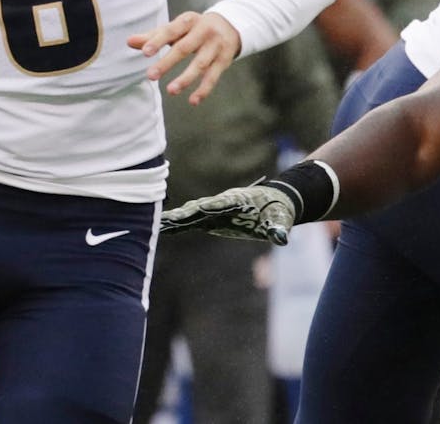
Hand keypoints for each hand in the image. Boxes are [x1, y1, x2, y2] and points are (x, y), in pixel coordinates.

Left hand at [128, 11, 240, 104]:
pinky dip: (204, 90)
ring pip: (200, 64)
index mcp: (188, 20)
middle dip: (167, 62)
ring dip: (185, 78)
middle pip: (184, 48)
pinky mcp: (224, 60)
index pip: (171, 30)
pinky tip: (193, 101)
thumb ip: (153, 36)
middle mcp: (204, 31)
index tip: (145, 52)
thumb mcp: (176, 29)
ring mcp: (215, 46)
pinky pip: (213, 76)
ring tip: (170, 91)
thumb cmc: (193, 28)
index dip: (158, 40)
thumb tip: (128, 42)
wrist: (230, 25)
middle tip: (150, 76)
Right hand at [160, 184, 294, 244]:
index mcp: (238, 200)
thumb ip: (279, 228)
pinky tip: (164, 227)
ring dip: (177, 218)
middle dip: (184, 214)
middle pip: (200, 208)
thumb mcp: (281, 220)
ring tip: (158, 224)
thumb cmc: (279, 210)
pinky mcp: (214, 218)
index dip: (206, 207)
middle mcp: (223, 203)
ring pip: (193, 213)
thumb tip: (281, 238)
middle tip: (165, 219)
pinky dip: (180, 224)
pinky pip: (194, 221)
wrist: (276, 201)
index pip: (220, 204)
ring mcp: (217, 210)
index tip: (192, 210)